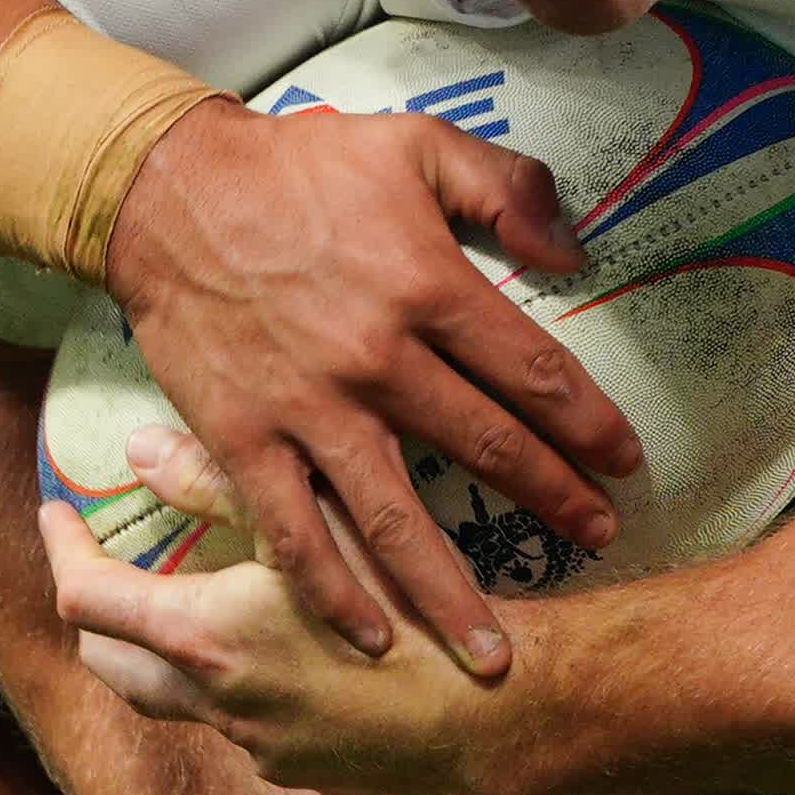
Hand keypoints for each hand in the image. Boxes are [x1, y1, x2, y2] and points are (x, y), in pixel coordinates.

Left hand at [42, 437, 503, 794]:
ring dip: (163, 648)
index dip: (61, 549)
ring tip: (189, 594)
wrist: (495, 712)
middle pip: (109, 663)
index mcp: (206, 637)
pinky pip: (237, 724)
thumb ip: (220, 483)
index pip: (86, 599)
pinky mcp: (299, 771)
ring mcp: (255, 747)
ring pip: (172, 698)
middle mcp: (215, 703)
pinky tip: (278, 644)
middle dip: (96, 612)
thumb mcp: (320, 521)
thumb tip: (139, 449)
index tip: (57, 511)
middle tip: (110, 560)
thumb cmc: (413, 603)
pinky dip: (231, 681)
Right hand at [104, 103, 639, 674]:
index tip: (627, 462)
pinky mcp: (243, 440)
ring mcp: (308, 409)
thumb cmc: (299, 165)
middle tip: (600, 539)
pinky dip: (331, 592)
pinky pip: (294, 532)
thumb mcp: (416, 143)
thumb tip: (575, 249)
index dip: (590, 423)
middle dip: (554, 500)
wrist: (168, 190)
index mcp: (428, 286)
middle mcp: (378, 359)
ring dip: (449, 591)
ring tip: (496, 651)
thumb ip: (506, 186)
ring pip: (395, 518)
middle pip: (486, 448)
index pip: (534, 371)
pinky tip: (368, 638)